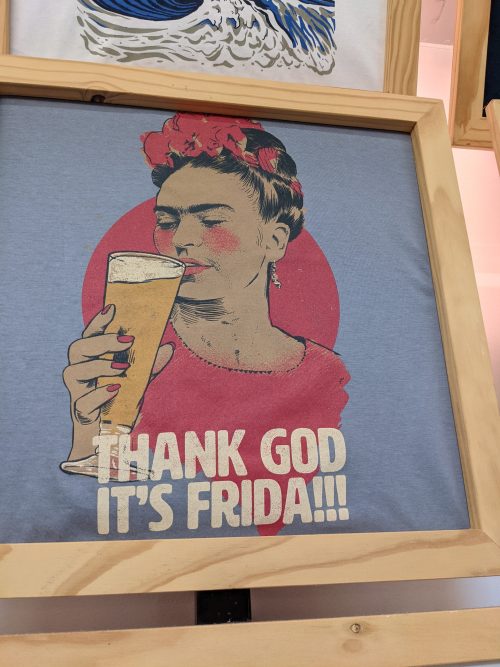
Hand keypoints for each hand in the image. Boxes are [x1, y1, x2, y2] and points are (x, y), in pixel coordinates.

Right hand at [63, 305, 173, 460]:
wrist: (105, 441)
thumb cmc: (118, 405)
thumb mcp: (138, 383)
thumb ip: (149, 366)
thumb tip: (169, 347)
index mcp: (91, 361)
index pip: (89, 336)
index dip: (98, 322)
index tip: (112, 308)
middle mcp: (80, 373)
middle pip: (77, 348)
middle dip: (99, 341)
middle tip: (125, 340)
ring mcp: (77, 393)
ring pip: (73, 371)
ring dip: (98, 365)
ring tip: (121, 367)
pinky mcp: (80, 413)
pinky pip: (83, 401)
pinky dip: (99, 394)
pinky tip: (115, 389)